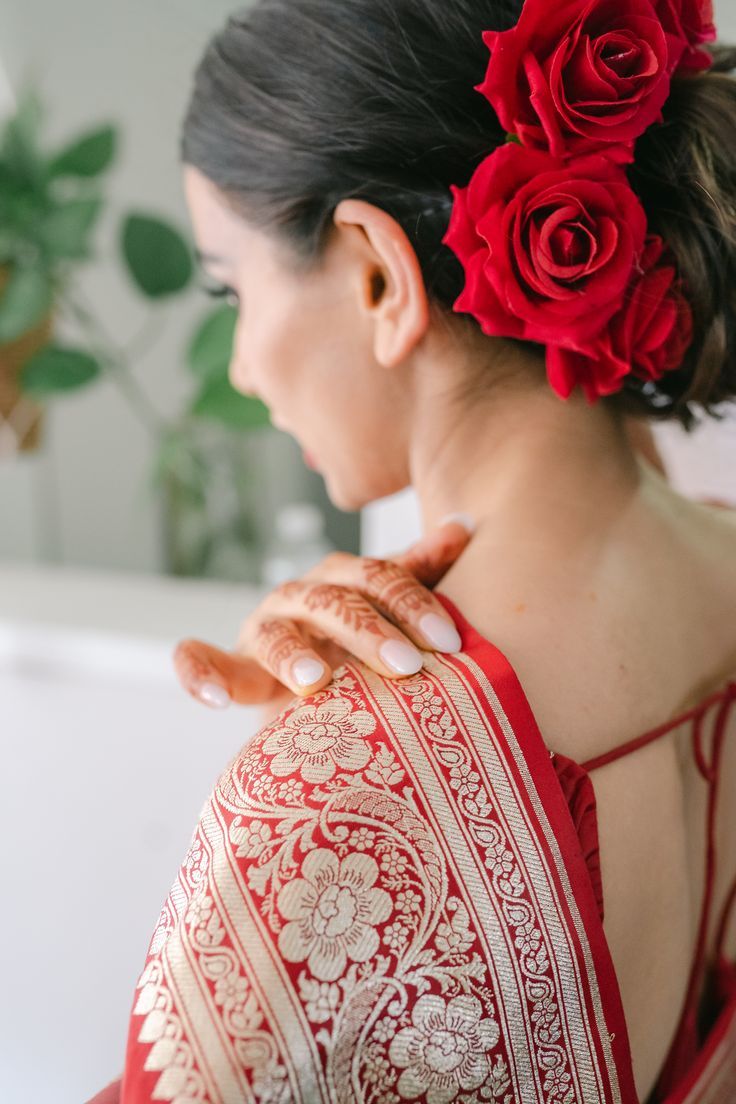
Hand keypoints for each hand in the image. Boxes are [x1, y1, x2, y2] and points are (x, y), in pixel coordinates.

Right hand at [172, 516, 474, 724]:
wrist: (319, 693)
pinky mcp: (232, 670)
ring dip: (290, 654)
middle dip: (369, 633)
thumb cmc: (362, 647)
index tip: (449, 642)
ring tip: (314, 680)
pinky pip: (202, 664)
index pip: (377, 580)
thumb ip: (420, 574)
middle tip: (406, 666)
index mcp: (340, 580)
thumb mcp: (392, 612)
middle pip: (332, 604)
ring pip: (272, 633)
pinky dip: (199, 674)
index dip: (413, 605)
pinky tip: (214, 699)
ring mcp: (262, 631)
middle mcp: (299, 596)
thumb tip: (462, 527)